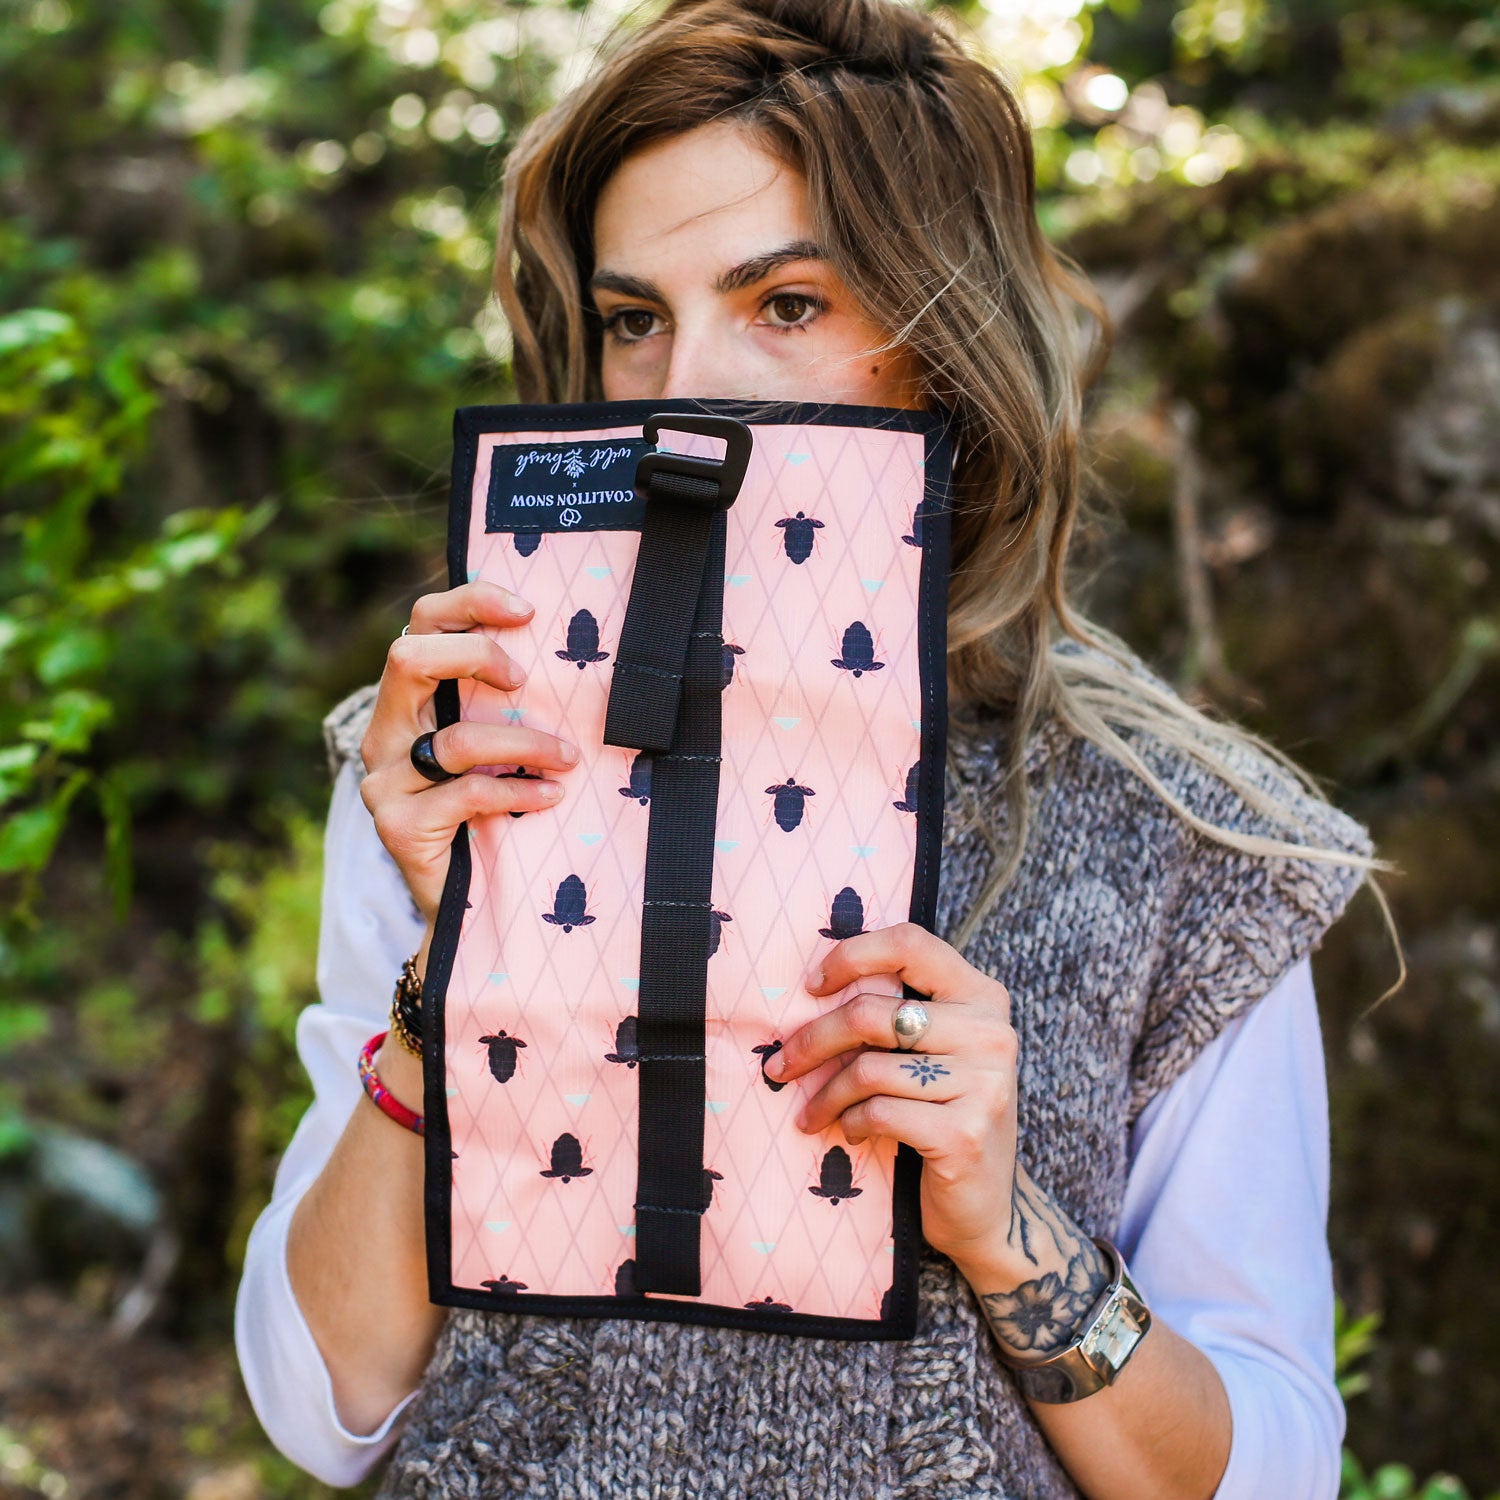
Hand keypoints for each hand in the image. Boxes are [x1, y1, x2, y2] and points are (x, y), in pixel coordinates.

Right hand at [357, 581, 582, 926]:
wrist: (465, 907)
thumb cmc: (492, 815)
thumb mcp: (496, 749)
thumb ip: (505, 706)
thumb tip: (567, 659)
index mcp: (406, 703)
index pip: (420, 625)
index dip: (469, 603)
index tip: (527, 611)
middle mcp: (383, 735)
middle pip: (409, 657)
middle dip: (476, 655)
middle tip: (525, 680)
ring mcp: (384, 782)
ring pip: (456, 738)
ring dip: (525, 741)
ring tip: (568, 757)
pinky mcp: (399, 826)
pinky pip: (468, 793)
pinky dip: (518, 790)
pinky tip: (551, 796)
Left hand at [766, 920, 1020, 1268]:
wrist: (987, 1207)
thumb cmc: (945, 1115)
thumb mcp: (936, 1053)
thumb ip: (901, 1014)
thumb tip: (813, 985)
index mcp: (982, 997)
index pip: (910, 943)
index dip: (852, 955)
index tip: (813, 985)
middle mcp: (991, 1033)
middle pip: (873, 1013)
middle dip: (813, 1040)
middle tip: (780, 1065)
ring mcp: (983, 1085)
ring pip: (868, 1069)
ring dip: (825, 1094)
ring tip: (812, 1111)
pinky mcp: (963, 1135)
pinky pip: (878, 1113)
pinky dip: (849, 1122)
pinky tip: (848, 1132)